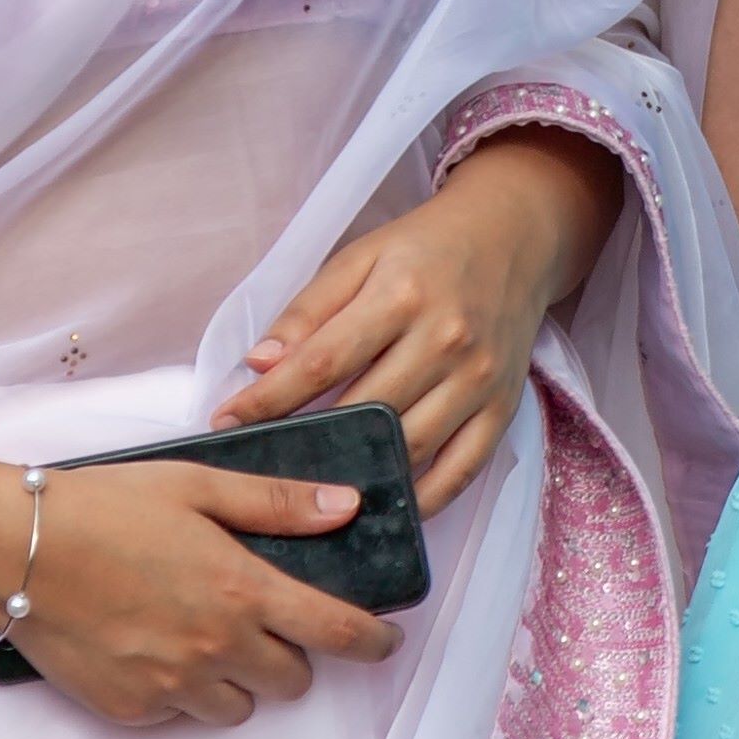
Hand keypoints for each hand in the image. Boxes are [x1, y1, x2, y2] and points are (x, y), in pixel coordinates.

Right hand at [5, 452, 400, 726]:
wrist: (16, 550)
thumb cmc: (104, 506)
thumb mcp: (195, 485)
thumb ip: (275, 503)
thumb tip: (346, 507)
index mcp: (242, 589)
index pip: (337, 633)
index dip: (374, 643)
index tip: (385, 642)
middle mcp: (216, 647)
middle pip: (294, 681)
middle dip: (290, 655)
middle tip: (260, 623)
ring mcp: (174, 686)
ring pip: (240, 707)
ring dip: (237, 679)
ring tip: (200, 637)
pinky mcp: (133, 710)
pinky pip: (180, 714)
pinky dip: (179, 690)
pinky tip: (150, 647)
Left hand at [218, 129, 617, 510]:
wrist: (512, 236)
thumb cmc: (425, 249)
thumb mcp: (360, 257)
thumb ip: (308, 311)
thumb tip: (258, 364)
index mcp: (400, 295)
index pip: (322, 362)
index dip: (268, 399)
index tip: (226, 420)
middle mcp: (445, 340)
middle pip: (364, 411)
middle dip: (306, 442)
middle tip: (262, 464)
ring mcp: (478, 379)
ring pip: (409, 447)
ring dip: (359, 476)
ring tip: (313, 490)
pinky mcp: (503, 408)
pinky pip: (461, 470)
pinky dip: (422, 497)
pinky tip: (383, 503)